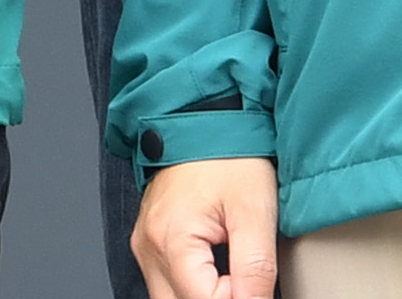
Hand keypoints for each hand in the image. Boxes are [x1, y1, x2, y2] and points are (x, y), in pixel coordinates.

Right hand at [136, 156, 277, 298]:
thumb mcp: (255, 211)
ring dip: (201, 295)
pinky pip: (166, 283)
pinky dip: (190, 287)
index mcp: (170, 240)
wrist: (204, 120)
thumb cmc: (229, 155)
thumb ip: (255, 269)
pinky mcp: (149, 243)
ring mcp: (145, 246)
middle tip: (243, 282)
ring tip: (231, 277)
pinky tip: (214, 275)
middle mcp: (148, 248)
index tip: (257, 279)